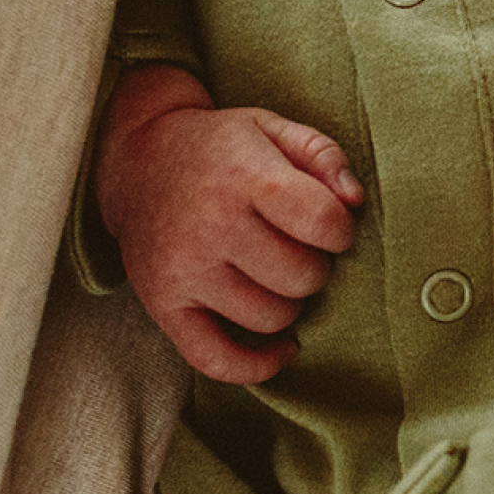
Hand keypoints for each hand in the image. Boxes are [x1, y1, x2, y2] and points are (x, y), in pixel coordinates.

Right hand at [94, 62, 361, 383]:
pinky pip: (218, 361)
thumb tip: (355, 202)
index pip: (323, 222)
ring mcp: (185, 271)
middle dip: (314, 266)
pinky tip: (282, 349)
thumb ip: (323, 155)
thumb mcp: (272, 127)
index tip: (329, 225)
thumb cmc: (219, 148)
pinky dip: (257, 366)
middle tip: (296, 248)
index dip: (341, 229)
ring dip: (288, 304)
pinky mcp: (163, 307)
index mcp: (244, 175)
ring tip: (274, 276)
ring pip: (271, 319)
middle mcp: (211, 225)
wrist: (138, 161)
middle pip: (301, 278)